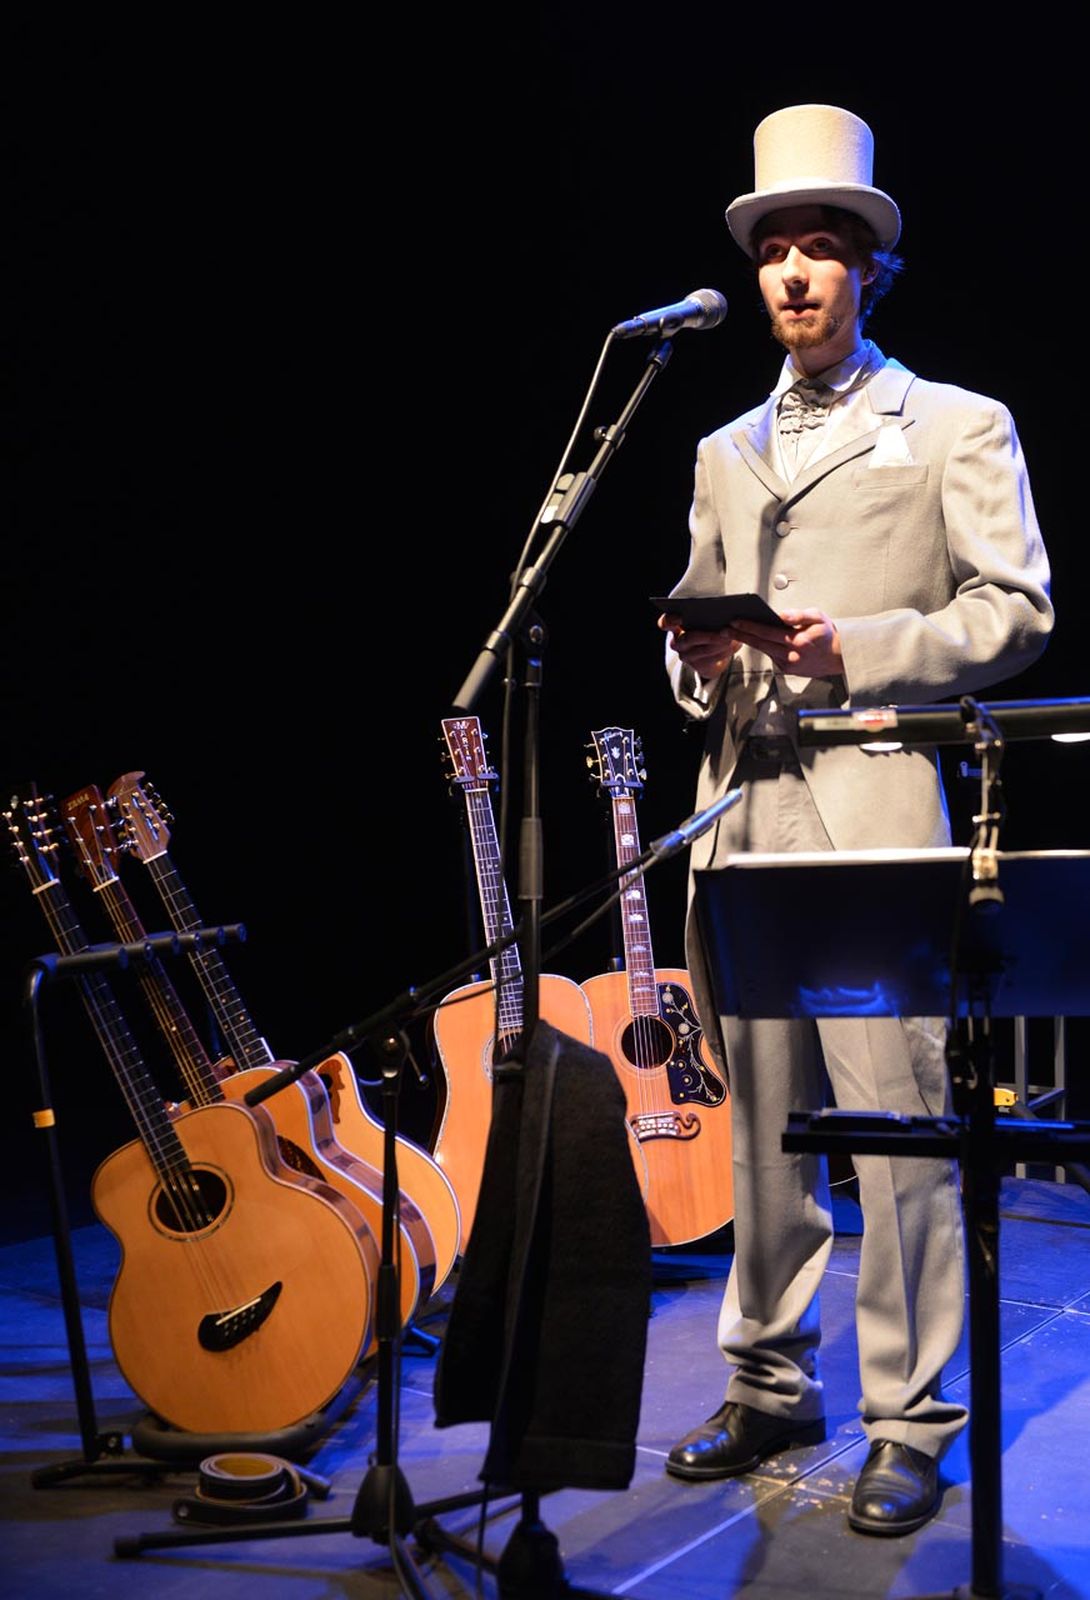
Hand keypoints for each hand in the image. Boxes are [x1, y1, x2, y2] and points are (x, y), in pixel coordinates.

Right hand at [659, 613, 740, 678]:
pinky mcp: (699, 666)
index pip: (666, 623)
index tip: (681, 617)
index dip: (670, 620)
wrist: (713, 651)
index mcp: (675, 626)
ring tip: (731, 638)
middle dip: (706, 636)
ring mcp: (686, 656)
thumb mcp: (707, 619)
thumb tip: (725, 611)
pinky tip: (733, 645)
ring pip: (702, 651)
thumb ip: (709, 614)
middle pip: (687, 639)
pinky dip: (724, 651)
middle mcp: (677, 642)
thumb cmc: (709, 627)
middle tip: (722, 631)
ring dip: (718, 644)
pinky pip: (711, 659)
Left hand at [726, 608, 842, 676]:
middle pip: (760, 644)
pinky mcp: (788, 670)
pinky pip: (771, 657)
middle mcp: (791, 655)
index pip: (767, 632)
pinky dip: (763, 648)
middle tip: (724, 630)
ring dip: (749, 642)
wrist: (841, 657)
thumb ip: (798, 615)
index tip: (734, 622)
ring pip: (764, 651)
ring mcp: (789, 665)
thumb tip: (780, 615)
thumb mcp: (817, 617)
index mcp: (798, 640)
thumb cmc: (828, 634)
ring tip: (734, 632)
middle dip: (740, 636)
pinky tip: (754, 639)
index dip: (749, 627)